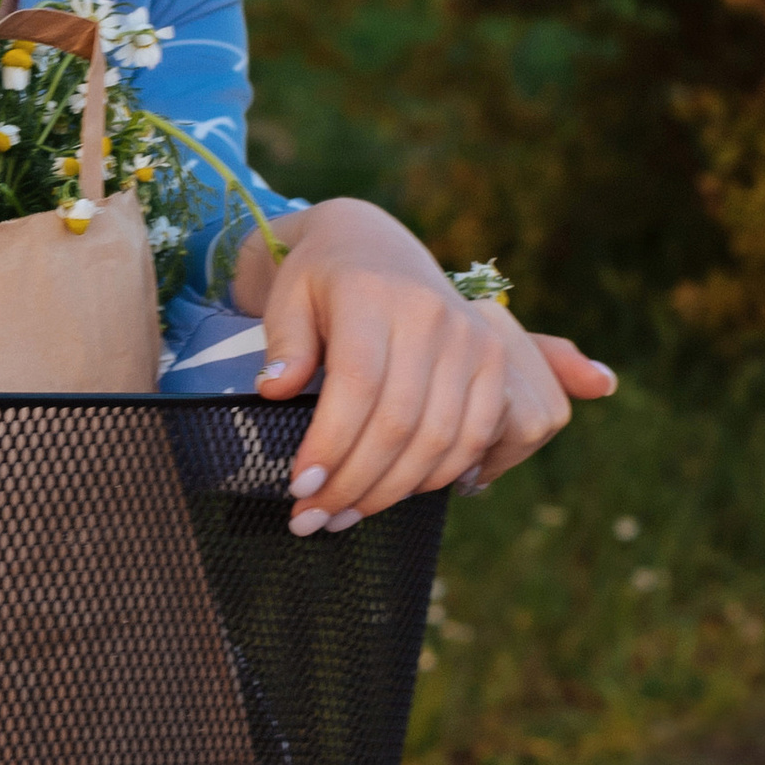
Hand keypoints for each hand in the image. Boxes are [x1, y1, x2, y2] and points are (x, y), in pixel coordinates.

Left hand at [231, 197, 617, 535]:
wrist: (374, 245)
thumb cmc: (319, 280)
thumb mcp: (288, 297)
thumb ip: (284, 344)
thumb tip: (274, 389)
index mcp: (373, 293)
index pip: (357, 383)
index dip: (331, 444)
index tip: (298, 488)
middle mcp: (432, 315)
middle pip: (399, 421)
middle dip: (354, 482)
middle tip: (312, 519)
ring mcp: (470, 339)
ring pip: (438, 438)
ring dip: (391, 491)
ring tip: (342, 517)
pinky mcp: (490, 363)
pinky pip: (471, 436)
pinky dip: (433, 477)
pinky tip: (390, 495)